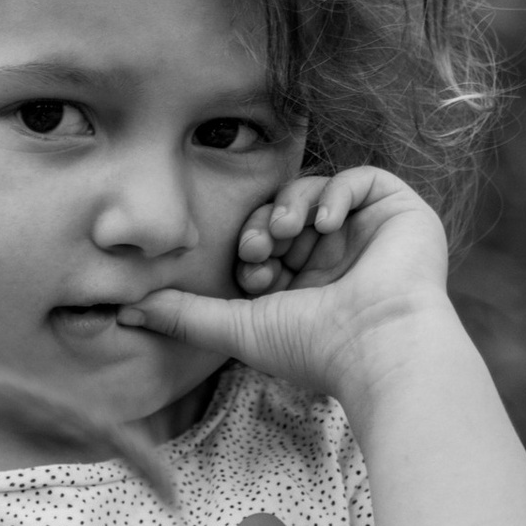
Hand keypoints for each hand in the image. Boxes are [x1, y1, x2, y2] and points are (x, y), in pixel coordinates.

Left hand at [112, 165, 451, 404]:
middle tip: (258, 245)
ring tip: (286, 232)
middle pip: (285, 211)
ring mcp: (368, 234)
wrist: (378, 346)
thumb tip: (125, 309)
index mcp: (305, 283)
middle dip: (264, 224)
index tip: (245, 265)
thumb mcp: (236, 327)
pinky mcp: (399, 213)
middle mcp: (338, 257)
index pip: (264, 239)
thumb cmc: (312, 347)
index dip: (249, 244)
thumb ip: (184, 315)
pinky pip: (360, 178)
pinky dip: (335, 193)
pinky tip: (324, 223)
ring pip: (317, 192)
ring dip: (292, 206)